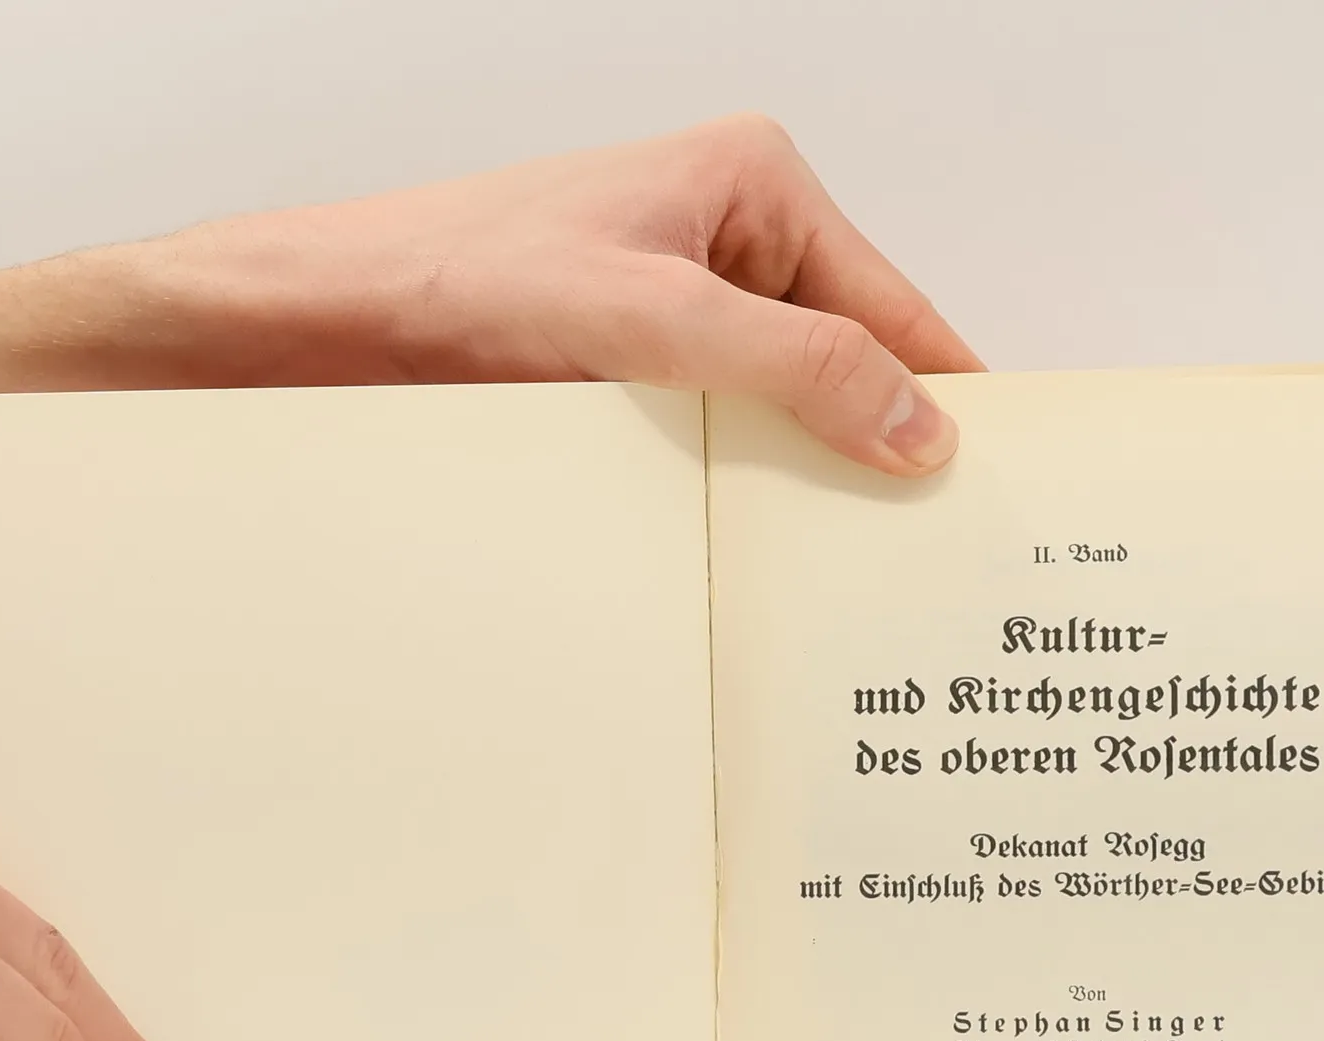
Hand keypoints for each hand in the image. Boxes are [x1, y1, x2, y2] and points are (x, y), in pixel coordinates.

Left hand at [137, 113, 984, 475]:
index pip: (892, 305)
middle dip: (879, 447)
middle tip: (927, 551)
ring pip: (783, 409)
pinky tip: (758, 551)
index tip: (996, 480)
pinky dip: (742, 488)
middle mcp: (725, 243)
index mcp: (754, 188)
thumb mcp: (653, 319)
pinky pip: (720, 436)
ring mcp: (677, 311)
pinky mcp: (630, 372)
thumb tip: (915, 425)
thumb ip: (795, 365)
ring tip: (851, 569)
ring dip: (805, 480)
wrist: (326, 322)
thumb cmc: (464, 277)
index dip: (947, 395)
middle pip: (846, 361)